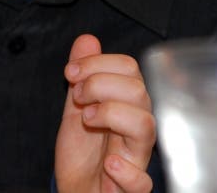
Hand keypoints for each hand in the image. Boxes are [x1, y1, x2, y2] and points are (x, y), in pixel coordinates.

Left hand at [54, 35, 155, 192]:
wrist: (78, 189)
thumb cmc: (82, 153)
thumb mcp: (76, 108)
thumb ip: (82, 76)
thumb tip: (88, 39)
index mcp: (125, 105)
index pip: (129, 69)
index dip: (97, 63)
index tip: (70, 73)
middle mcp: (134, 129)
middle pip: (138, 91)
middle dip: (100, 84)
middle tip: (78, 98)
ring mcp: (135, 157)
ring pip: (145, 125)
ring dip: (110, 114)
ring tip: (87, 119)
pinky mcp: (129, 188)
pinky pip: (142, 181)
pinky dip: (126, 171)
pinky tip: (108, 163)